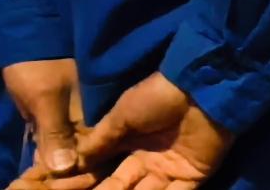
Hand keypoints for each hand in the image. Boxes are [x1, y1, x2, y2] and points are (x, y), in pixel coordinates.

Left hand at [1, 59, 93, 189]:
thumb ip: (55, 133)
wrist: (24, 37)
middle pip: (83, 151)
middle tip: (53, 184)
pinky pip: (56, 138)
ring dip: (58, 160)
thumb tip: (64, 169)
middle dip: (69, 168)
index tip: (65, 185)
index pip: (94, 150)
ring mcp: (72, 115)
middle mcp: (89, 116)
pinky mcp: (56, 114)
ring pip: (69, 146)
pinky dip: (49, 150)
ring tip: (46, 179)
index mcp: (94, 113)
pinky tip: (42, 162)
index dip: (81, 170)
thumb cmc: (38, 68)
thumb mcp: (45, 100)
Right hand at [78, 74, 230, 189]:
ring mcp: (171, 170)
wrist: (199, 89)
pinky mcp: (193, 177)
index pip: (107, 173)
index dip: (91, 183)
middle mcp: (149, 161)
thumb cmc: (156, 98)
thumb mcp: (121, 116)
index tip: (70, 189)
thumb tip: (73, 162)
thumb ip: (99, 141)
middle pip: (124, 188)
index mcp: (131, 146)